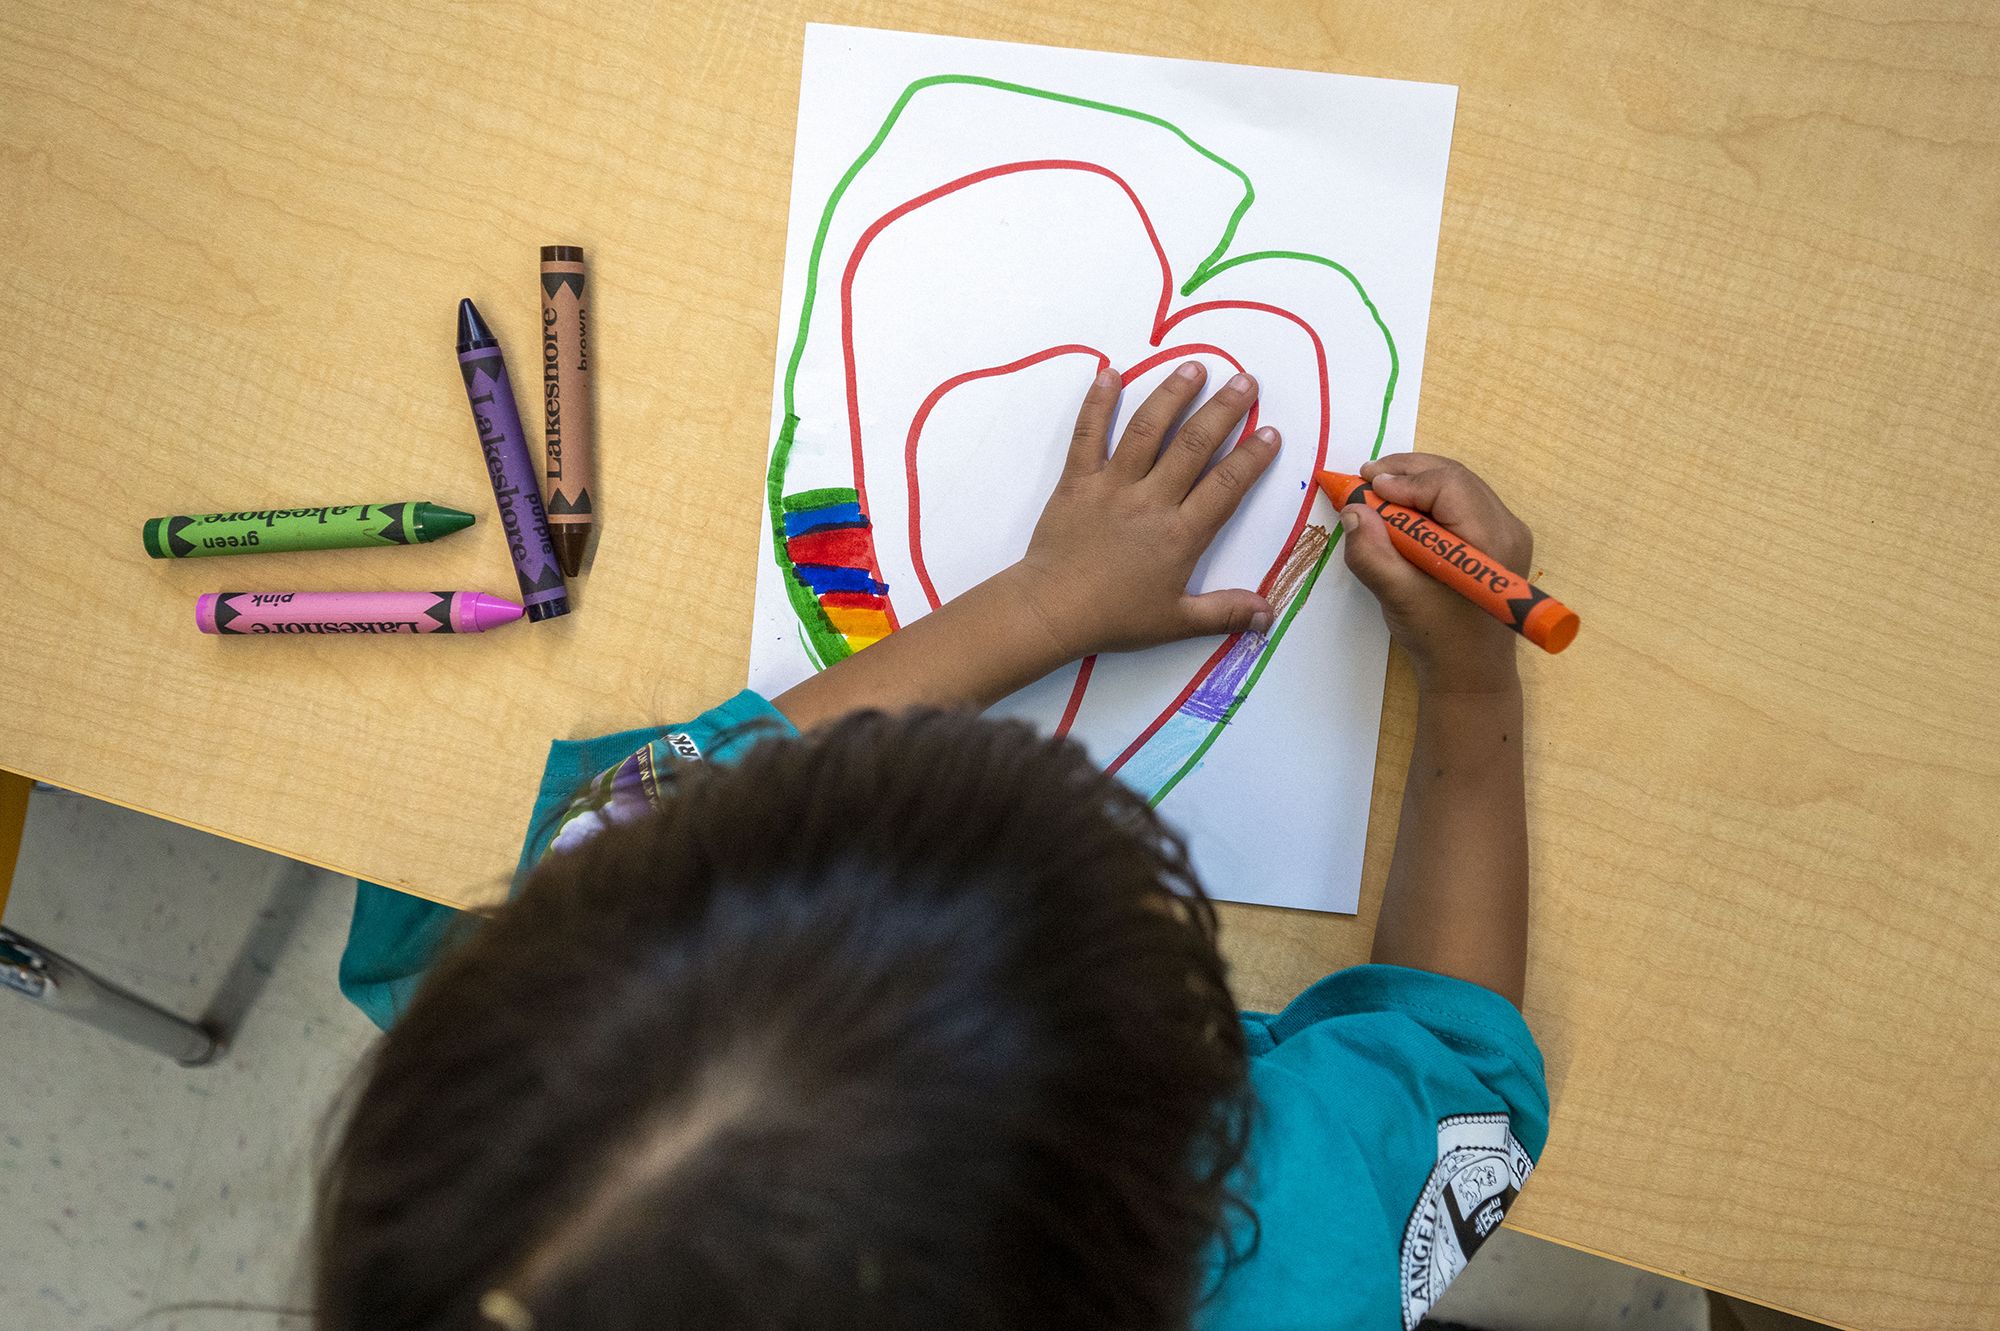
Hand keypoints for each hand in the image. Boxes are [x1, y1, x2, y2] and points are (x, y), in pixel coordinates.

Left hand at [1004, 360, 1281, 661]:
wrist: (1051, 611)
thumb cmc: (1114, 617)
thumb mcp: (1175, 622)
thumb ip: (1224, 612)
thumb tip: (1269, 614)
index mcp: (1180, 534)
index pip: (1225, 486)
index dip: (1250, 458)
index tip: (1270, 431)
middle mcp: (1151, 501)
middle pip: (1193, 446)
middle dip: (1223, 410)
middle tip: (1246, 381)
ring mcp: (1112, 485)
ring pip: (1147, 430)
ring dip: (1172, 394)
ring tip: (1194, 366)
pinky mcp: (1077, 480)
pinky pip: (1088, 434)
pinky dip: (1098, 402)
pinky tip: (1110, 373)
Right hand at [1341, 454, 1532, 693]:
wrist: (1471, 674)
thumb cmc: (1439, 639)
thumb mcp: (1398, 597)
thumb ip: (1372, 554)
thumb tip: (1354, 510)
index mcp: (1491, 541)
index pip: (1449, 485)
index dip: (1405, 480)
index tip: (1366, 486)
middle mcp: (1507, 527)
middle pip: (1454, 476)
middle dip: (1406, 471)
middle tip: (1365, 476)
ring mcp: (1506, 532)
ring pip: (1457, 485)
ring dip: (1415, 481)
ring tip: (1377, 488)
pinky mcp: (1495, 539)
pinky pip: (1460, 502)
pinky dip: (1427, 498)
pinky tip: (1400, 508)